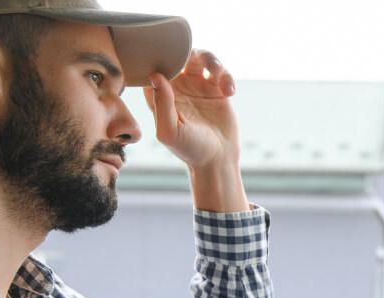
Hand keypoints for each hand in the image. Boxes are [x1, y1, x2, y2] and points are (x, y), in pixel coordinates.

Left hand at [143, 49, 247, 211]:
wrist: (218, 160)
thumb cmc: (189, 149)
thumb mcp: (170, 131)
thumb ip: (161, 103)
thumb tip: (156, 75)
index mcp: (159, 95)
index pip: (153, 67)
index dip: (160, 58)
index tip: (169, 61)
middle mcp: (177, 87)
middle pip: (179, 55)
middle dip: (188, 52)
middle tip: (197, 61)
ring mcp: (198, 86)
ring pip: (201, 58)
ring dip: (211, 59)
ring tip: (219, 74)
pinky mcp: (217, 89)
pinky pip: (221, 72)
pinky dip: (227, 76)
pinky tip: (229, 92)